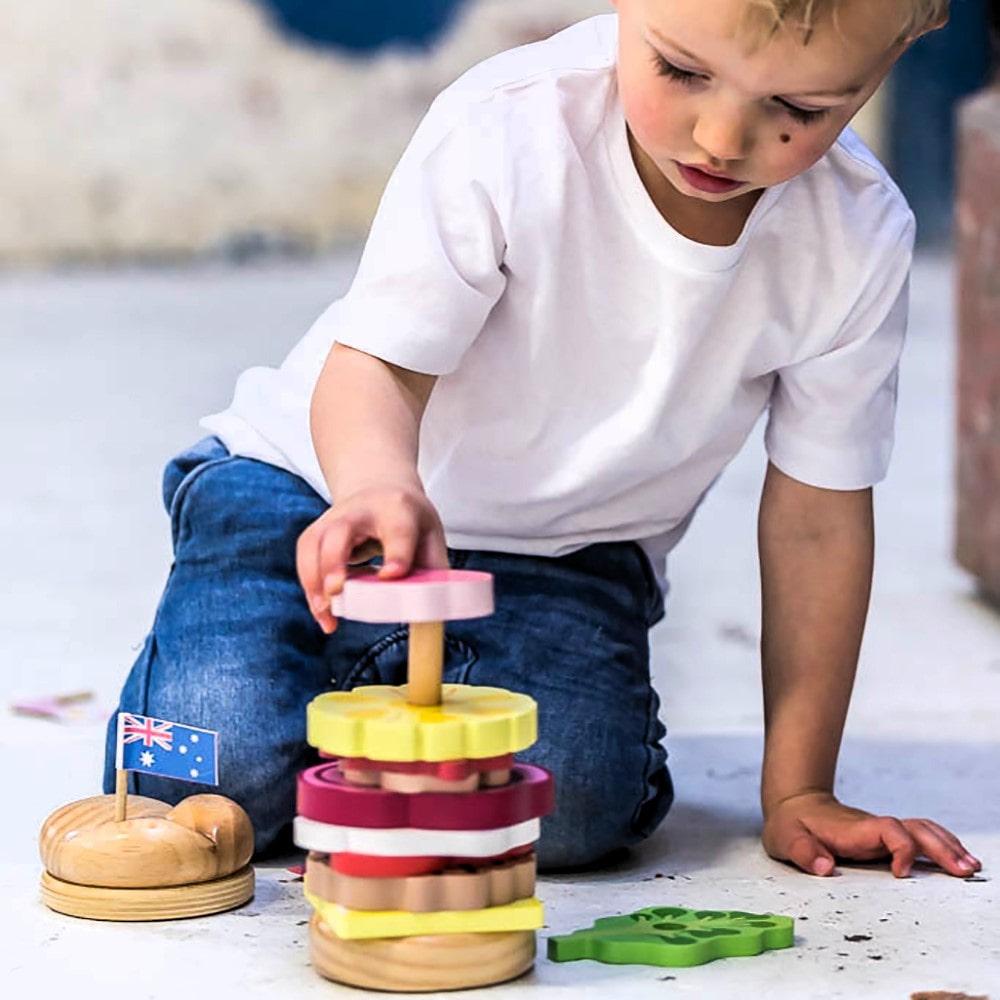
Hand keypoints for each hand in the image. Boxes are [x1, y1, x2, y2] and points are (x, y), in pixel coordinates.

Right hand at [296, 483, 448, 633]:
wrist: (379, 489)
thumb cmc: (408, 519)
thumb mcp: (431, 536)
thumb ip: (434, 570)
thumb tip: (433, 614)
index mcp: (398, 510)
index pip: (397, 530)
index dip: (396, 554)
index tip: (393, 576)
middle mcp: (360, 510)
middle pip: (340, 530)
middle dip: (334, 561)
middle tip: (337, 590)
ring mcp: (333, 519)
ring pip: (313, 544)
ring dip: (314, 581)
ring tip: (326, 613)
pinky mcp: (316, 533)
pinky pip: (305, 559)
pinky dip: (310, 588)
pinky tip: (323, 613)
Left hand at [762, 790, 982, 877]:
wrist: (795, 805)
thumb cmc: (792, 825)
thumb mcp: (787, 838)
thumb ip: (804, 852)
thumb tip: (824, 867)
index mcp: (853, 828)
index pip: (888, 829)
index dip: (900, 848)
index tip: (900, 873)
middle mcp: (873, 827)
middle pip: (916, 829)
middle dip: (941, 848)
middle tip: (964, 870)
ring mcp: (881, 831)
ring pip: (922, 831)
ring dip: (947, 846)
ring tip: (970, 867)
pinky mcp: (885, 837)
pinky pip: (919, 837)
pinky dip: (941, 846)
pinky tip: (957, 860)